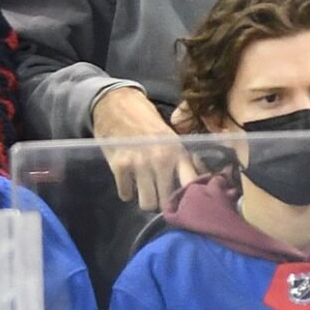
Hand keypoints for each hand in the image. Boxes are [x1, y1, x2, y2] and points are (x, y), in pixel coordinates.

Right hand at [91, 86, 198, 209]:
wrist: (117, 105)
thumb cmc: (147, 124)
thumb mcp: (170, 138)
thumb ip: (181, 162)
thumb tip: (193, 189)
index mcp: (178, 152)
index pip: (190, 185)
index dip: (189, 201)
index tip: (185, 204)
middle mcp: (161, 159)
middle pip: (166, 202)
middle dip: (163, 203)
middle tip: (159, 195)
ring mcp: (140, 163)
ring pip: (147, 203)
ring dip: (145, 199)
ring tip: (144, 188)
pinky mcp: (120, 167)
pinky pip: (126, 195)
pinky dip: (126, 191)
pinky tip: (128, 180)